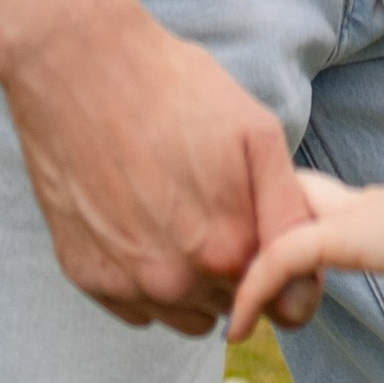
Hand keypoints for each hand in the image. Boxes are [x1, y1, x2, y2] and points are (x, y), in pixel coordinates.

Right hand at [0, 0, 322, 337]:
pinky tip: (138, 219)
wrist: (81, 68)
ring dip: (191, 281)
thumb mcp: (257, 133)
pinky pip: (136, 305)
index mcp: (229, 249)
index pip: (285, 307)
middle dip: (236, 269)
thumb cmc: (174, 90)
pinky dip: (144, 275)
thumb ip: (289, 213)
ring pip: (184, 314)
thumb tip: (302, 275)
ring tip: (176, 210)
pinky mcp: (86, 277)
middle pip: (232, 307)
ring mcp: (127, 284)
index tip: (269, 233)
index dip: (286, 270)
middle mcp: (177, 283)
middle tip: (215, 204)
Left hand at [228, 171, 383, 382]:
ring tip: (222, 311)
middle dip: (262, 238)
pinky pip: (279, 256)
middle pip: (295, 207)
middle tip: (232, 290)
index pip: (338, 220)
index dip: (310, 242)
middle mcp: (369, 213)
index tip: (292, 285)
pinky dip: (251, 288)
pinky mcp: (348, 234)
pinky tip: (236, 327)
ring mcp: (355, 221)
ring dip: (247, 265)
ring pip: (275, 226)